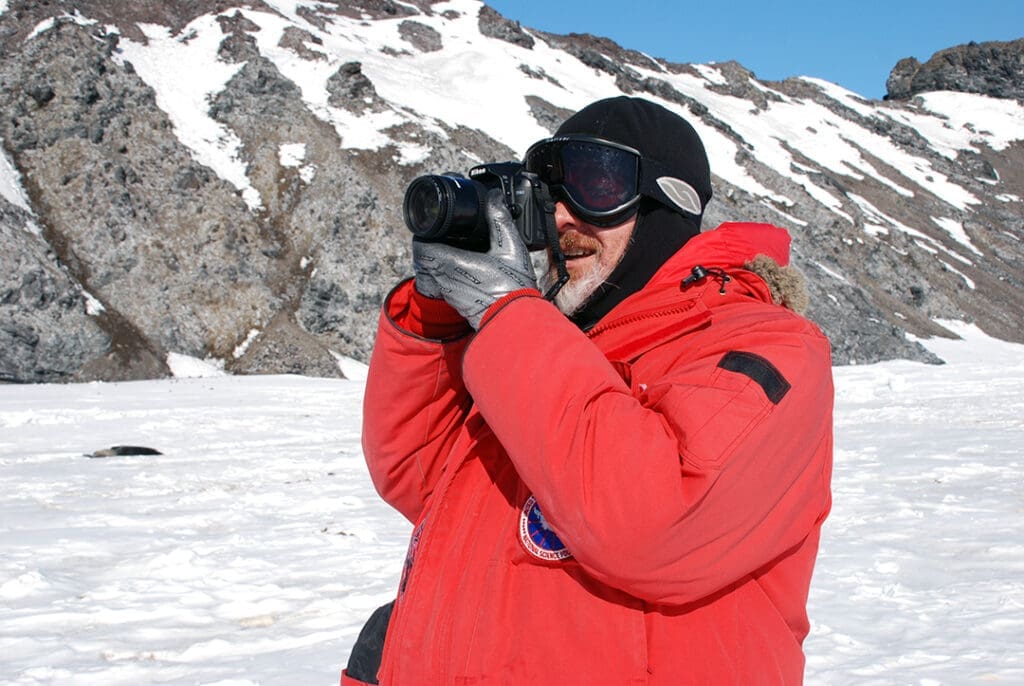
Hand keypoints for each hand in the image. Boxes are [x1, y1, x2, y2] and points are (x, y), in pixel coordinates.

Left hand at [411, 190, 538, 328]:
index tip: (433, 222)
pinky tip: (464, 263)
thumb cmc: (513, 288)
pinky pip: (442, 281)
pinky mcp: (455, 300)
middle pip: (423, 256)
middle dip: (430, 241)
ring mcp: (449, 292)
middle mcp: (445, 278)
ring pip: (431, 269)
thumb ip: (499, 219)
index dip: (424, 231)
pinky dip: (447, 270)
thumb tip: (494, 198)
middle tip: (442, 231)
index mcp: (452, 263)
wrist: (515, 321)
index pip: (421, 245)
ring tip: (453, 245)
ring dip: (437, 256)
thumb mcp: (511, 247)